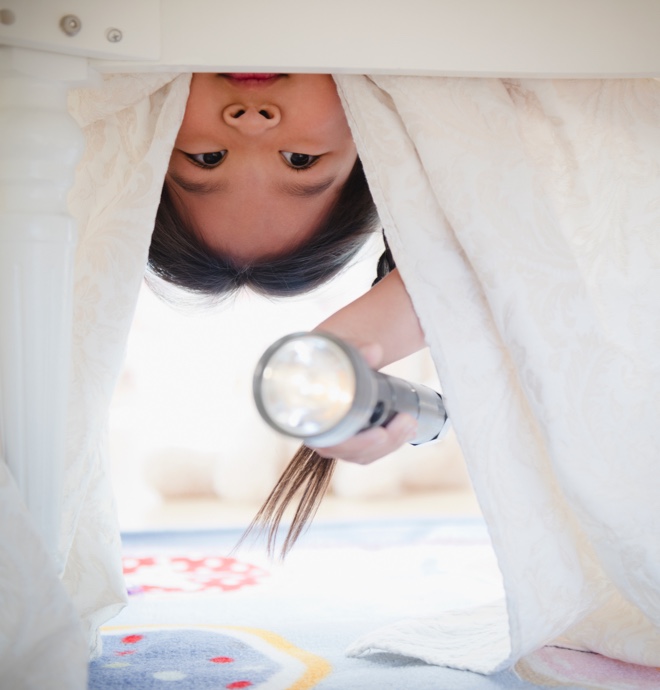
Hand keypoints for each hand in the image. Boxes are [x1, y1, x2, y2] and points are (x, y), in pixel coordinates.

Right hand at [307, 342, 418, 464]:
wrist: (327, 358)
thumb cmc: (327, 356)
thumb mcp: (338, 348)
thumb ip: (354, 349)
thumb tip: (373, 351)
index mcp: (308, 417)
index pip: (329, 444)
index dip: (356, 444)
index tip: (381, 433)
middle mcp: (319, 435)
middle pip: (352, 452)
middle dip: (384, 442)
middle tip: (407, 421)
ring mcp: (334, 441)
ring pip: (363, 455)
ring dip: (391, 442)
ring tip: (411, 422)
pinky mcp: (348, 441)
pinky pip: (368, 452)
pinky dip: (389, 443)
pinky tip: (406, 431)